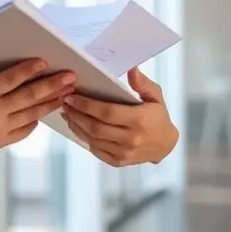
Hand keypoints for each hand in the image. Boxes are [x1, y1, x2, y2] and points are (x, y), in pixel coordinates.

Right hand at [0, 59, 74, 156]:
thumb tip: (9, 70)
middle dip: (53, 86)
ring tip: (66, 94)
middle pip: (29, 97)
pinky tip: (44, 111)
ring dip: (51, 103)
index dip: (30, 70)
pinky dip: (35, 120)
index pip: (12, 79)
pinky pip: (23, 131)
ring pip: (31, 114)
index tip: (46, 62)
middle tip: (70, 77)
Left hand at [61, 67, 177, 166]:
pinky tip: (77, 126)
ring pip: (93, 140)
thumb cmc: (158, 116)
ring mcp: (124, 153)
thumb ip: (142, 83)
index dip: (86, 105)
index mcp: (139, 120)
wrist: (165, 145)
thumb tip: (132, 69)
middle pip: (96, 127)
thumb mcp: (156, 96)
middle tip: (64, 102)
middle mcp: (131, 139)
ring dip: (76, 126)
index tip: (72, 96)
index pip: (107, 112)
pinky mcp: (118, 162)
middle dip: (76, 114)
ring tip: (67, 113)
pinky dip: (84, 138)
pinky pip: (96, 150)